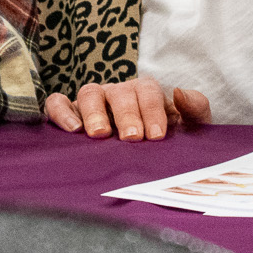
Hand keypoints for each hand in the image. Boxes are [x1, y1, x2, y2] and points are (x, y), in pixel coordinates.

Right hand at [44, 77, 212, 141]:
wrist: (144, 162)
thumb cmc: (166, 141)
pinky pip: (58, 103)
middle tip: (131, 138)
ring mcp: (93, 102)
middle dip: (126, 113)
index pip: (148, 91)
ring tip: (100, 134)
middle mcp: (118, 93)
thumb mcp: (188, 127)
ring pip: (89, 92)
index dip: (152, 110)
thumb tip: (179, 92)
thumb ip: (194, 108)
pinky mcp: (69, 112)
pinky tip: (72, 130)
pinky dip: (62, 111)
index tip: (156, 135)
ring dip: (94, 112)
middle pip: (119, 91)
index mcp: (146, 93)